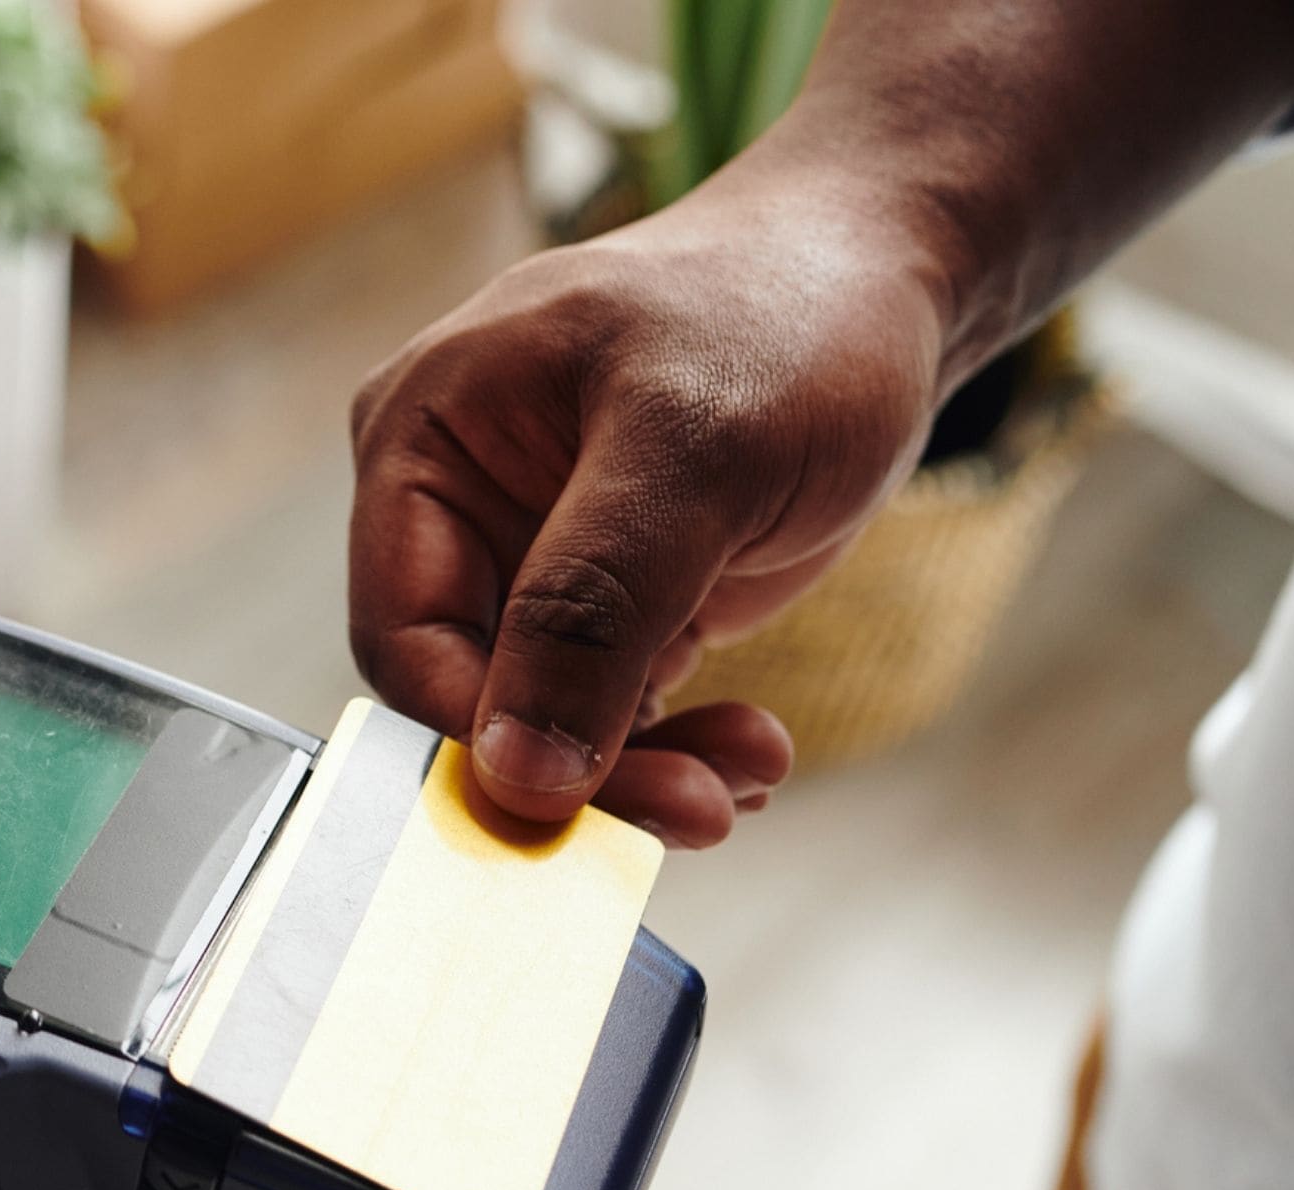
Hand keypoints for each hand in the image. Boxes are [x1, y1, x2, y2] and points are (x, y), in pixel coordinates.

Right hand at [347, 187, 949, 845]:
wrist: (888, 272)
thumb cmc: (786, 311)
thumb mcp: (693, 448)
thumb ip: (591, 605)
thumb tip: (515, 767)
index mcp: (421, 438)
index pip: (405, 636)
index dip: (479, 733)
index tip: (577, 805)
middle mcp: (453, 504)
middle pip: (469, 692)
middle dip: (580, 766)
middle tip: (696, 812)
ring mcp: (527, 553)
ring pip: (540, 718)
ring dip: (641, 769)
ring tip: (745, 773)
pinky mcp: (602, 595)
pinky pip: (604, 708)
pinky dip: (673, 744)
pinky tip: (747, 749)